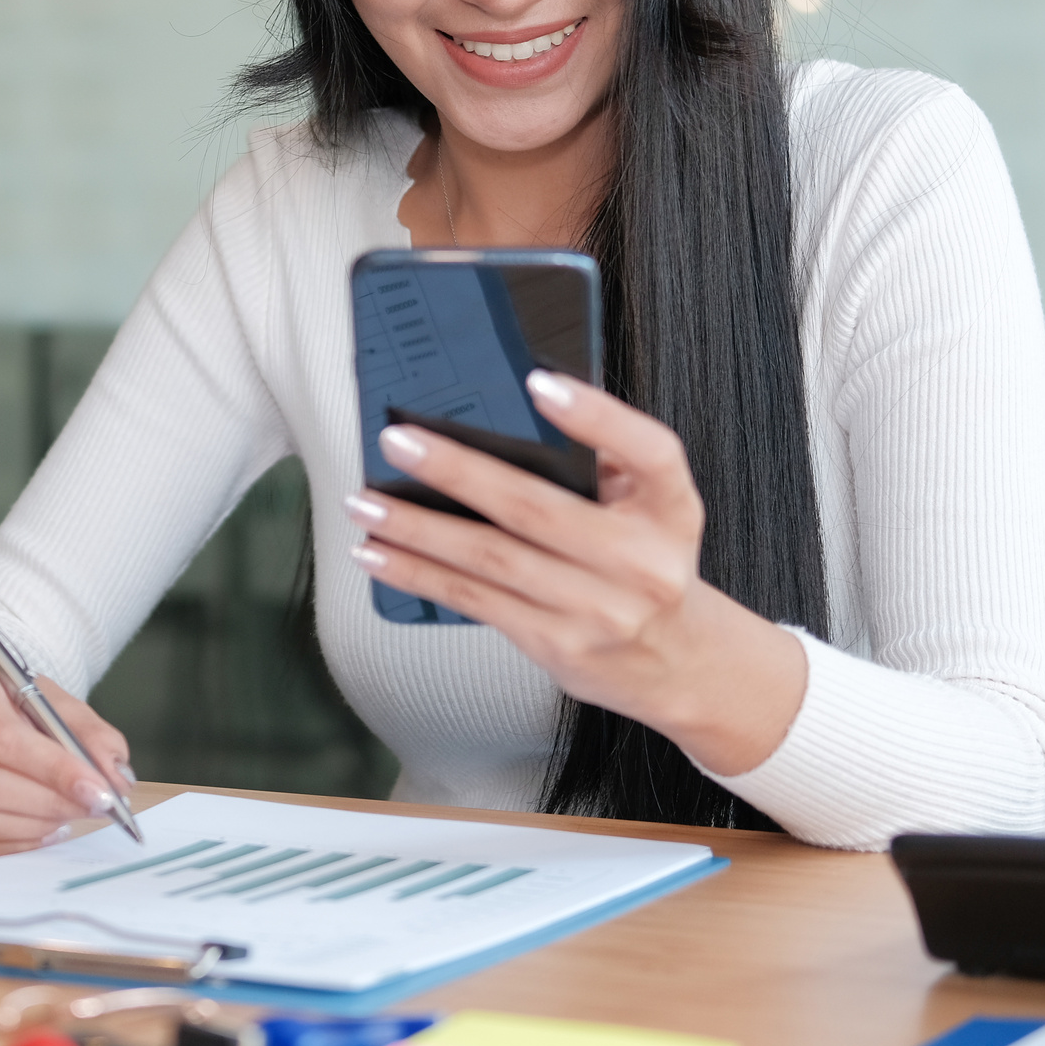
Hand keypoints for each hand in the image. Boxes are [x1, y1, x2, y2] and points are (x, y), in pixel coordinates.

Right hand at [0, 657, 135, 860]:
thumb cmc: (13, 704)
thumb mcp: (56, 703)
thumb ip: (91, 736)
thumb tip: (115, 778)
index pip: (2, 738)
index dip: (54, 771)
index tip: (98, 791)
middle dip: (46, 803)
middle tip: (89, 808)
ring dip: (28, 828)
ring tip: (64, 818)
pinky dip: (6, 846)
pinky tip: (37, 832)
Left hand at [343, 370, 805, 775]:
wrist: (676, 662)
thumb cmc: (648, 564)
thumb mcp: (654, 506)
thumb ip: (603, 461)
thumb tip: (508, 413)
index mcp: (670, 508)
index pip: (648, 452)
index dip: (595, 415)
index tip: (538, 383)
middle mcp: (640, 561)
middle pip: (537, 508)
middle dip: (457, 471)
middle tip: (400, 442)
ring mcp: (597, 608)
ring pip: (491, 559)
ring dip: (417, 528)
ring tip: (367, 503)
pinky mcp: (556, 644)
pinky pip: (475, 600)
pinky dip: (419, 574)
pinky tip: (380, 553)